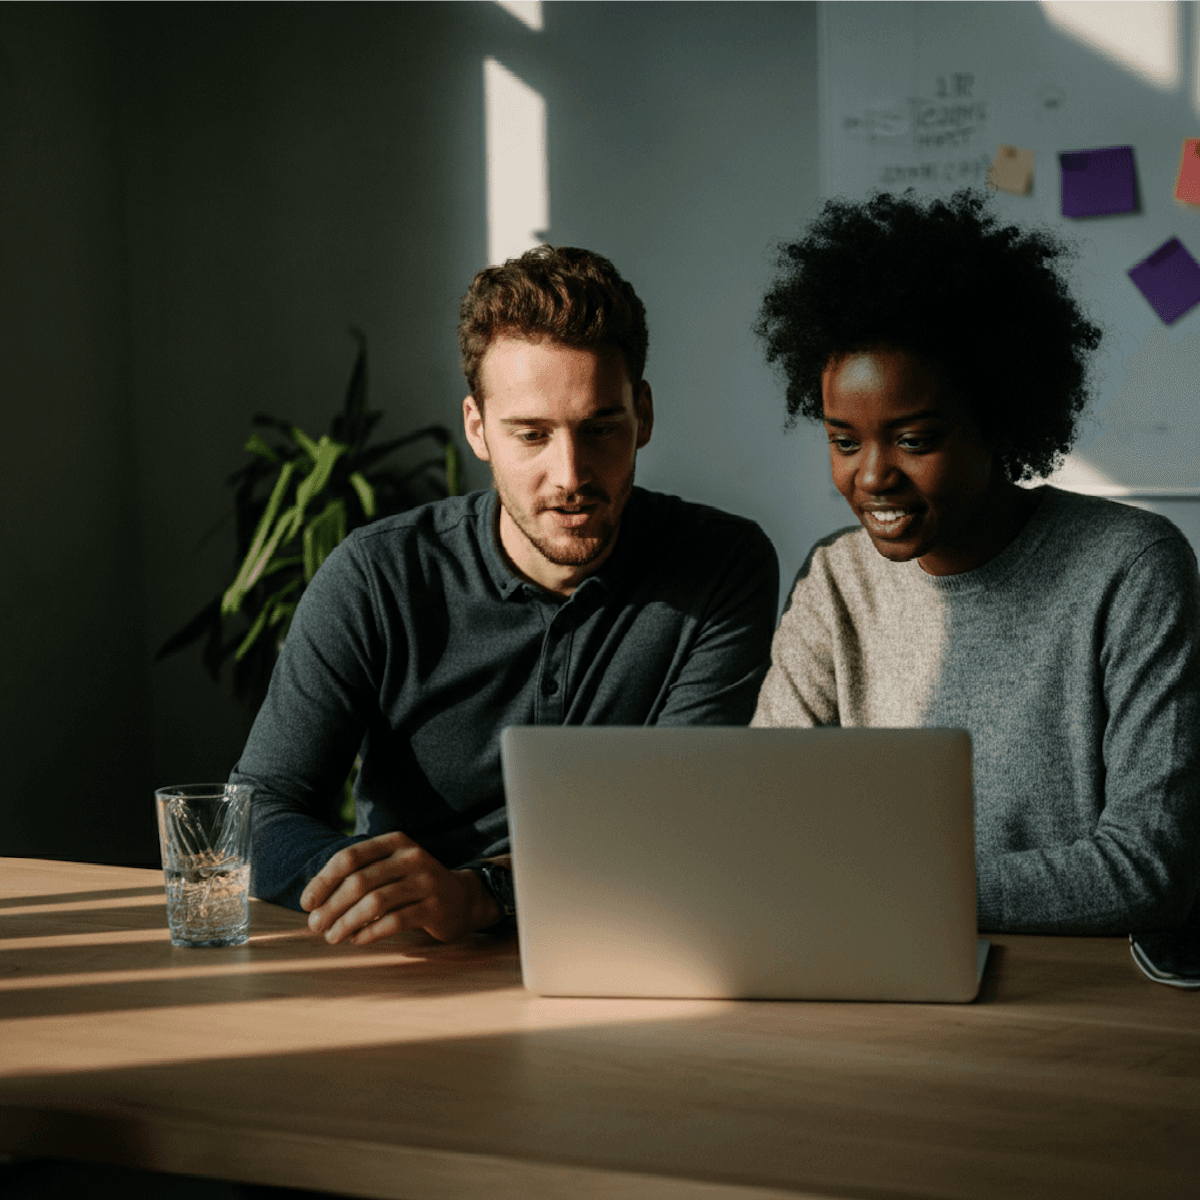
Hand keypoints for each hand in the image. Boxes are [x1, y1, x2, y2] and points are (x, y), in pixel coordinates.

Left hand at [299, 831, 500, 944]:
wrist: (462, 898)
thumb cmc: (412, 885)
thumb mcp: (390, 868)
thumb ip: (359, 875)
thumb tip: (314, 901)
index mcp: (395, 842)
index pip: (350, 857)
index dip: (323, 881)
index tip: (307, 903)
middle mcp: (412, 857)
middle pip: (359, 882)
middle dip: (331, 906)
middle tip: (315, 925)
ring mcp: (426, 882)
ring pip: (375, 903)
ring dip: (346, 923)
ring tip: (332, 937)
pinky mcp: (435, 908)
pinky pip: (394, 922)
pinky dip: (370, 933)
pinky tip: (357, 940)